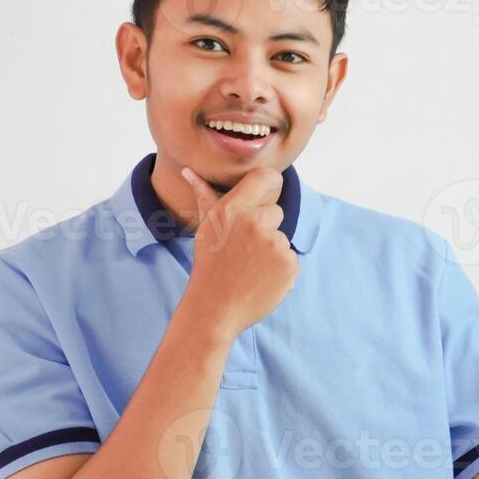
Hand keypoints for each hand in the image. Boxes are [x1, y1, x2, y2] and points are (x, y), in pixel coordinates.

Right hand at [178, 165, 298, 335]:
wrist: (215, 308)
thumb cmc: (208, 264)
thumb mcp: (206, 226)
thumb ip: (204, 195)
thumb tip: (188, 170)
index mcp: (233, 209)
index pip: (266, 177)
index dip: (269, 183)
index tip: (265, 195)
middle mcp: (255, 222)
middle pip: (276, 212)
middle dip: (265, 228)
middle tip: (244, 249)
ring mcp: (275, 244)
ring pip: (282, 238)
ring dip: (271, 252)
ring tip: (250, 268)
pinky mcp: (289, 264)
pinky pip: (290, 259)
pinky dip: (280, 270)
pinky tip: (260, 279)